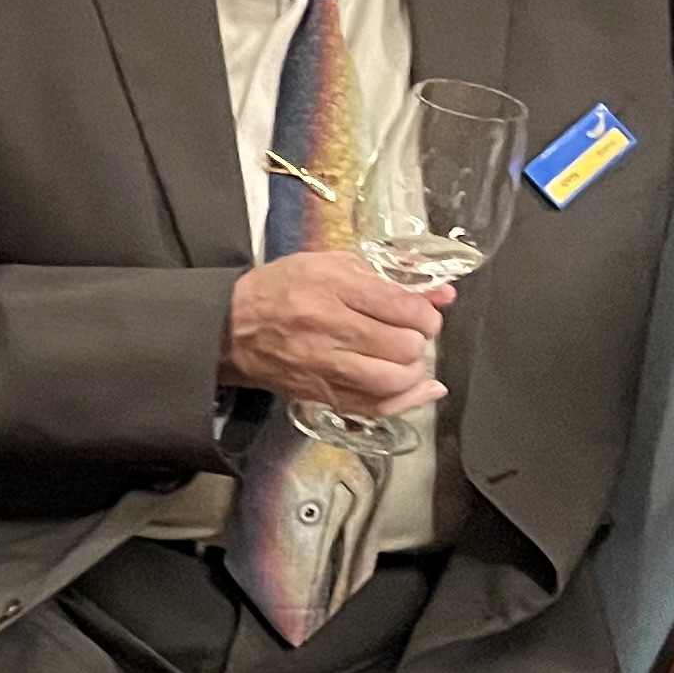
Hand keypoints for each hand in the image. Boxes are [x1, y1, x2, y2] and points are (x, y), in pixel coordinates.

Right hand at [221, 251, 446, 417]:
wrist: (230, 328)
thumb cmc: (280, 290)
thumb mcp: (331, 265)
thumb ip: (389, 277)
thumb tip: (443, 294)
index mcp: (331, 286)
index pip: (404, 306)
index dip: (424, 312)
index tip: (419, 312)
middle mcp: (328, 327)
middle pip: (404, 345)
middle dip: (418, 339)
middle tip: (408, 333)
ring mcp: (324, 364)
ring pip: (394, 379)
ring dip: (411, 369)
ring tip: (403, 358)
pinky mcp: (321, 392)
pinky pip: (376, 406)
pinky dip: (405, 400)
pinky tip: (416, 387)